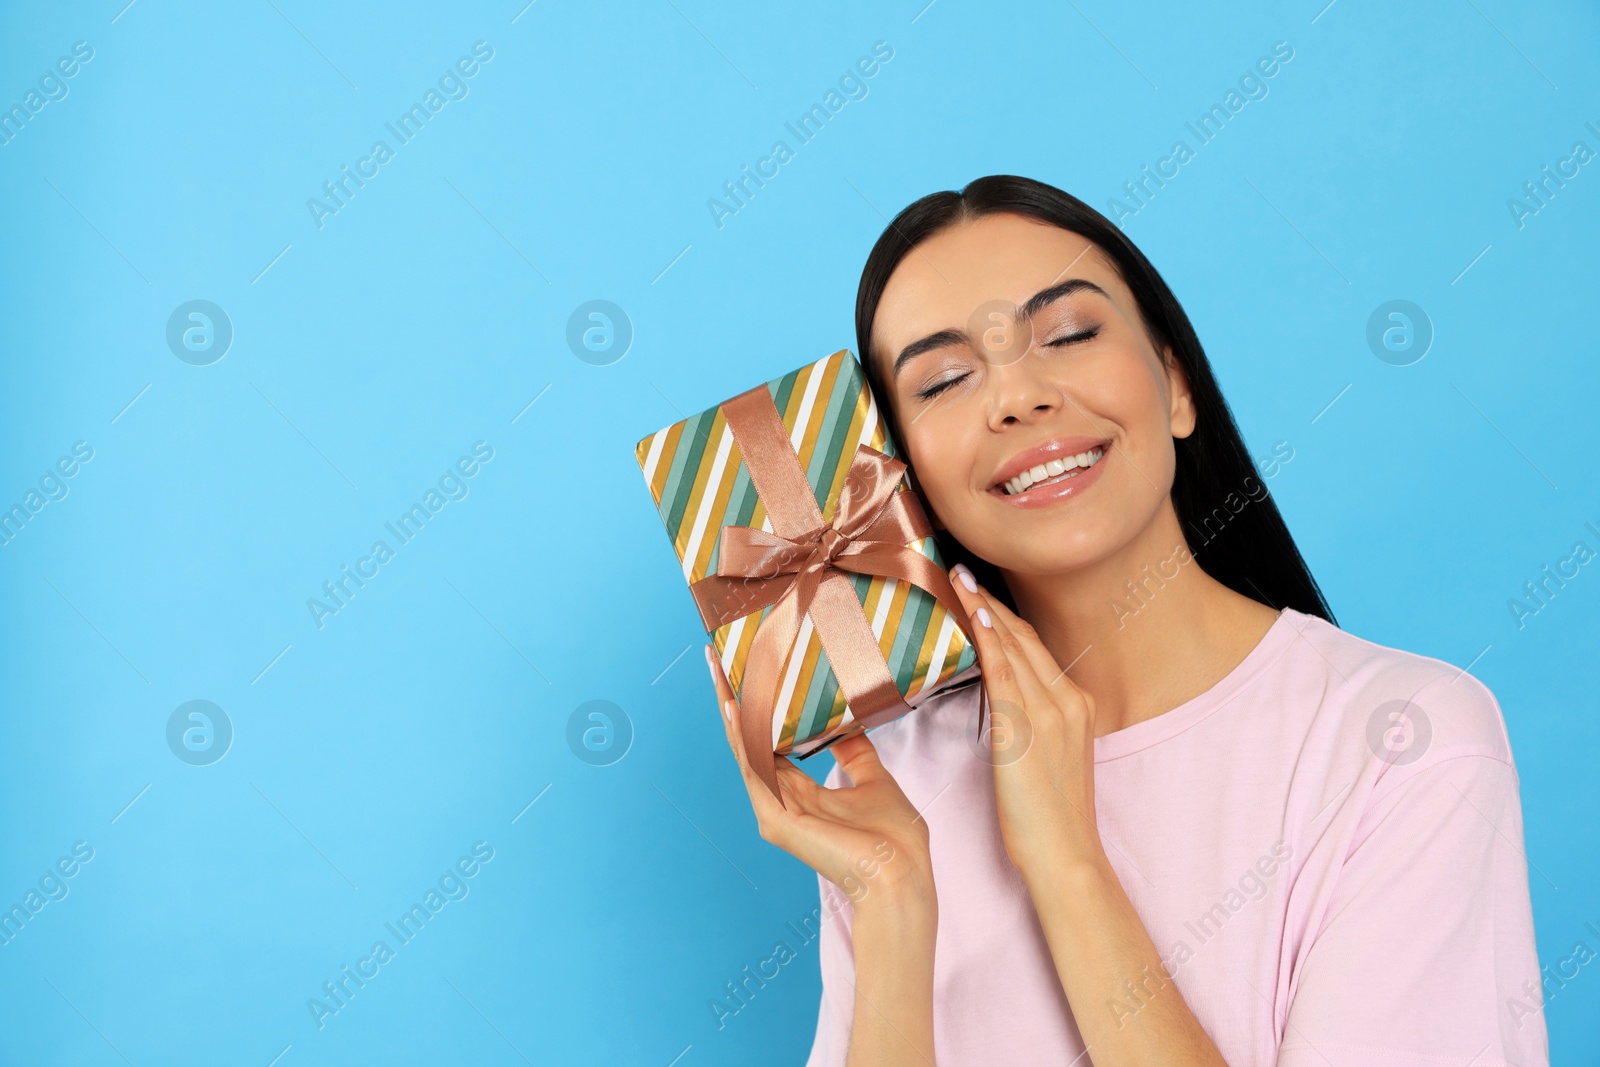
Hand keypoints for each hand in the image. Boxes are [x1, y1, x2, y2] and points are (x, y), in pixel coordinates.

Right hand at [704, 645, 935, 912]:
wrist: (901, 876)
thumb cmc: (894, 840)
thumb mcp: (874, 781)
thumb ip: (856, 754)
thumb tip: (850, 721)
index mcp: (801, 795)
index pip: (768, 744)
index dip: (756, 710)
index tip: (746, 672)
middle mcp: (781, 802)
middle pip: (749, 742)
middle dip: (732, 700)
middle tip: (716, 659)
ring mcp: (775, 812)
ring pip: (746, 750)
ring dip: (730, 709)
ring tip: (718, 671)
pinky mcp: (777, 821)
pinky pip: (755, 770)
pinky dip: (743, 738)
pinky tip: (733, 709)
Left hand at [948, 563, 1105, 883]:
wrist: (1066, 855)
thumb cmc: (1051, 818)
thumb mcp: (1049, 758)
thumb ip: (1031, 723)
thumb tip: (1001, 701)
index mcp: (1076, 705)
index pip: (1036, 648)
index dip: (1005, 617)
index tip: (979, 592)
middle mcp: (1069, 700)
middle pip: (1025, 638)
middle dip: (991, 601)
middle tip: (961, 572)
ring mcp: (1052, 712)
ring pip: (1015, 646)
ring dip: (984, 609)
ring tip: (957, 581)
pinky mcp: (1028, 728)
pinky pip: (1007, 672)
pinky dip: (991, 640)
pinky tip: (974, 616)